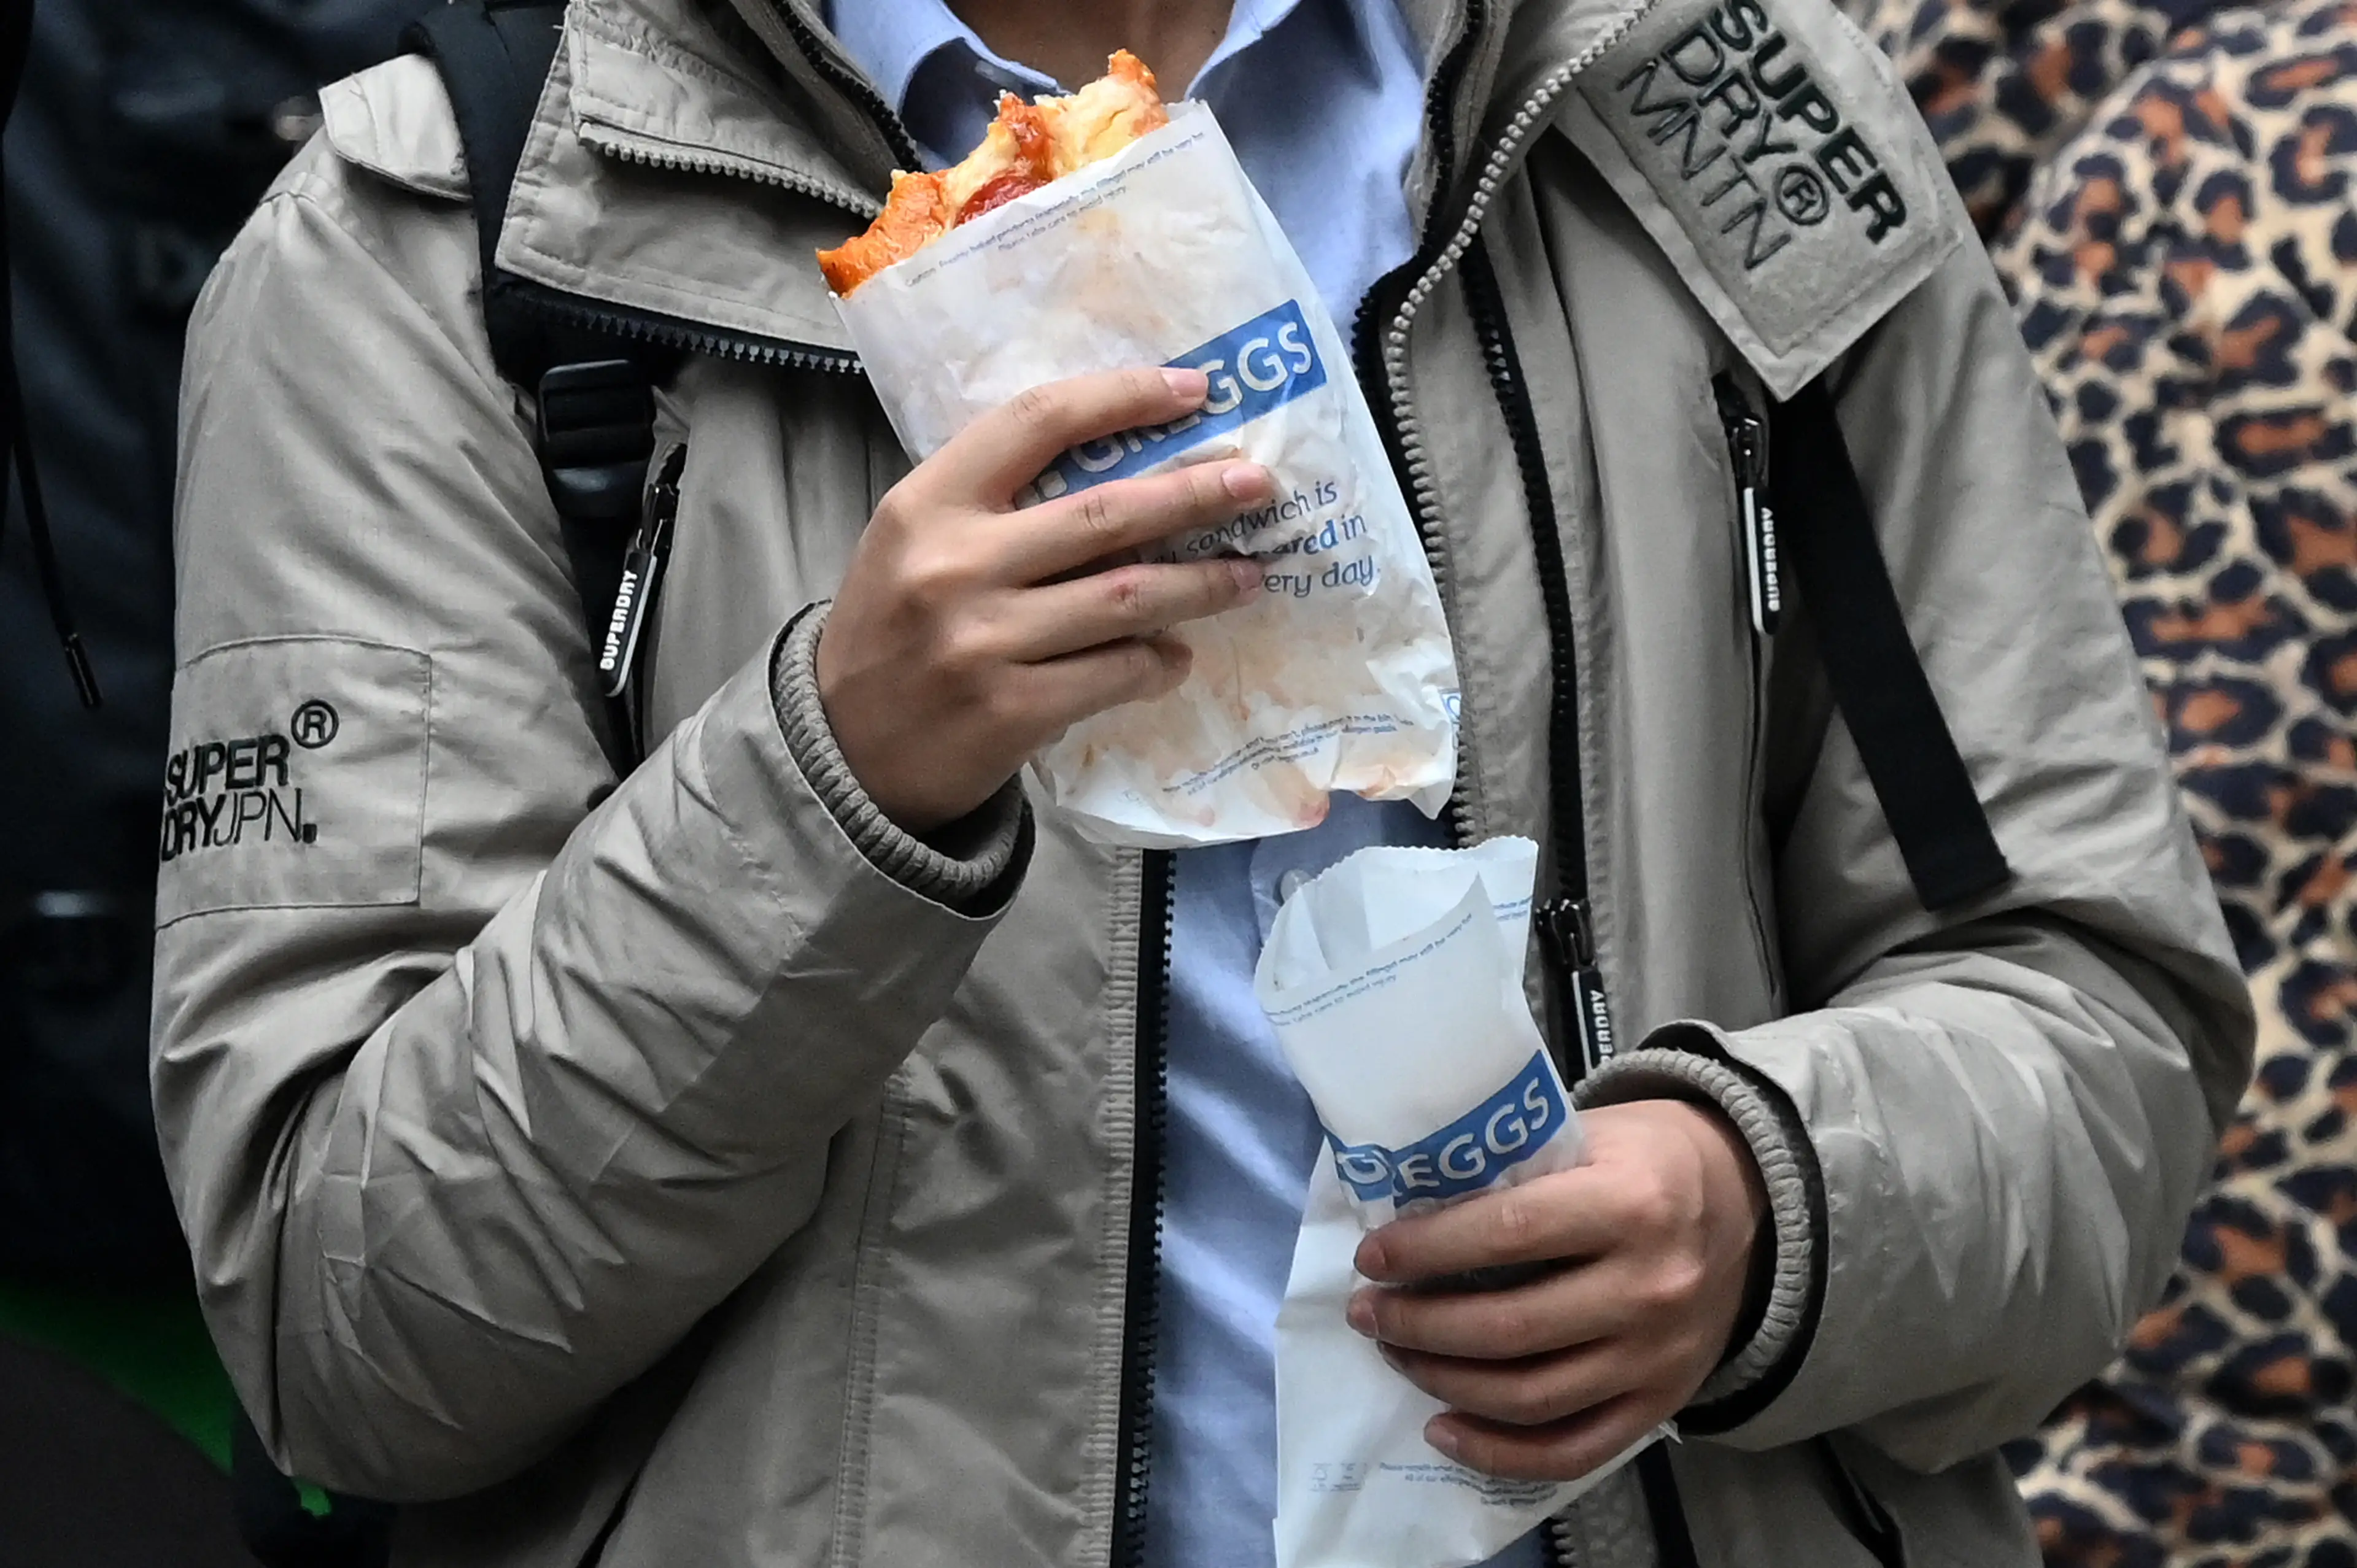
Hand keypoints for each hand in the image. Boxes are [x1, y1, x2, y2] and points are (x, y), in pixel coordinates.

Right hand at [817, 367, 1271, 831]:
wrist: (842, 752)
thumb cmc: (893, 632)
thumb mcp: (915, 545)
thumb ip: (997, 506)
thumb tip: (1129, 474)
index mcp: (927, 503)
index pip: (1038, 420)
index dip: (1124, 396)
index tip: (1193, 390)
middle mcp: (954, 564)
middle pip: (1106, 513)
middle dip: (1195, 494)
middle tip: (1258, 484)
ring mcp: (984, 641)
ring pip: (1126, 598)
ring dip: (1202, 586)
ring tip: (1248, 576)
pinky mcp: (1012, 710)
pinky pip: (1114, 673)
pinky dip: (1157, 662)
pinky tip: (1177, 656)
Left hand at [1347, 1100, 1767, 1481]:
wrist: (1748, 1203)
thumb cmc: (1646, 1157)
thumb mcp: (1588, 1133)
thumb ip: (1513, 1168)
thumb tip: (1409, 1208)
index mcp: (1632, 1204)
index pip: (1509, 1233)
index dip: (1429, 1250)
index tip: (1373, 1255)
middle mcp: (1651, 1288)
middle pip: (1510, 1328)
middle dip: (1419, 1324)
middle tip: (1368, 1311)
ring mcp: (1659, 1356)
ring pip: (1531, 1397)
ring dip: (1444, 1381)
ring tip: (1396, 1352)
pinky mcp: (1661, 1402)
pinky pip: (1572, 1449)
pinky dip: (1499, 1452)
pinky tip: (1443, 1428)